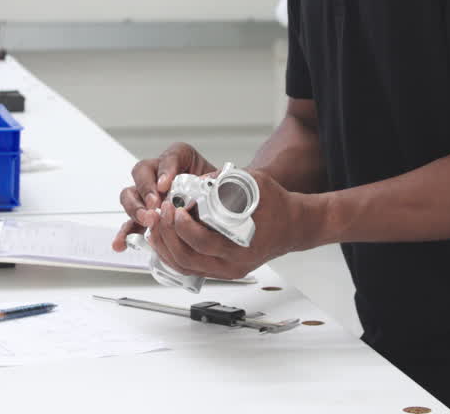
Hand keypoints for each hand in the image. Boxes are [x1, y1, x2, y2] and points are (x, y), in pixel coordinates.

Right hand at [111, 142, 214, 251]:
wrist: (223, 207)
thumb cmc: (220, 192)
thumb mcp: (223, 183)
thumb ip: (219, 182)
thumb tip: (217, 184)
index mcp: (181, 159)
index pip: (171, 156)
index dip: (166, 169)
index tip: (165, 184)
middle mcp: (161, 173)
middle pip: (142, 172)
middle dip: (147, 190)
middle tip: (156, 205)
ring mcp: (150, 194)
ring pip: (132, 195)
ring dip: (136, 209)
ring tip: (147, 220)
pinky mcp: (147, 215)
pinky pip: (131, 222)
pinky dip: (126, 233)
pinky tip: (122, 243)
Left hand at [146, 168, 310, 280]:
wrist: (293, 225)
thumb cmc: (276, 205)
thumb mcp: (254, 183)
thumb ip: (226, 180)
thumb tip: (198, 181)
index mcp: (242, 245)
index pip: (203, 242)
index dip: (183, 227)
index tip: (175, 209)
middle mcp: (233, 263)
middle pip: (188, 258)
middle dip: (168, 235)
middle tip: (161, 213)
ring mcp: (227, 270)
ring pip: (185, 266)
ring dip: (165, 246)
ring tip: (156, 225)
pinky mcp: (221, 270)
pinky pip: (190, 268)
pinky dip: (172, 254)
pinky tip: (163, 239)